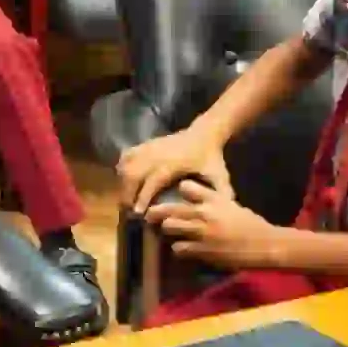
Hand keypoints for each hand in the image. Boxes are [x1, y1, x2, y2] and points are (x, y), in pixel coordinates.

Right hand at [117, 126, 232, 213]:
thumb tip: (225, 210)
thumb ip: (223, 192)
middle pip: (133, 173)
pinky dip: (122, 167)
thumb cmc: (211, 157)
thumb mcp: (219, 175)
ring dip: (123, 182)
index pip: (153, 180)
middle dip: (128, 192)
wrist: (204, 133)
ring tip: (126, 199)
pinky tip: (123, 180)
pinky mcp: (146, 144)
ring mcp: (150, 147)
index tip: (138, 213)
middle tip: (129, 210)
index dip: (144, 196)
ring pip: (127, 164)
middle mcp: (158, 154)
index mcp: (174, 163)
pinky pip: (128, 155)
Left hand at [149, 179, 282, 270]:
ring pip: (170, 227)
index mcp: (214, 198)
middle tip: (150, 216)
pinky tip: (181, 249)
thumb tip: (193, 200)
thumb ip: (211, 201)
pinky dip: (178, 249)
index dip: (177, 192)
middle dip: (157, 212)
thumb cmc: (250, 224)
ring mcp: (202, 232)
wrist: (264, 244)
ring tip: (166, 233)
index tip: (170, 195)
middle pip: (171, 208)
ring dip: (167, 231)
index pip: (186, 187)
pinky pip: (179, 248)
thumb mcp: (231, 205)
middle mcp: (205, 212)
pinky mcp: (202, 250)